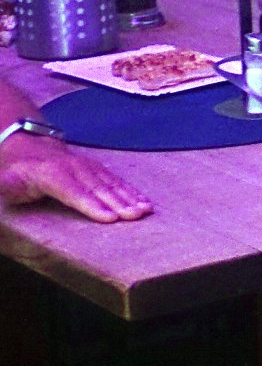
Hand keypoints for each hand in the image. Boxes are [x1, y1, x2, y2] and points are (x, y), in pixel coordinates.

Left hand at [0, 139, 151, 222]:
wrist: (30, 146)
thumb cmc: (17, 173)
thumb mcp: (5, 182)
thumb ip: (8, 188)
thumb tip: (8, 191)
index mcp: (51, 175)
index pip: (75, 193)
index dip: (93, 206)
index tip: (111, 219)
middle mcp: (75, 169)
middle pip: (99, 189)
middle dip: (120, 204)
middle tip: (136, 216)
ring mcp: (89, 167)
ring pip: (112, 184)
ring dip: (131, 198)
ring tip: (145, 210)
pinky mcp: (99, 169)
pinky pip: (118, 181)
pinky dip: (133, 191)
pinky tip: (145, 201)